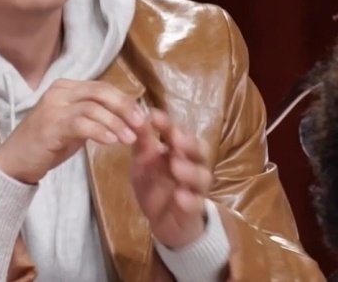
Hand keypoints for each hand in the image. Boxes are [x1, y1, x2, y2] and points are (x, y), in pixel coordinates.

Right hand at [0, 79, 142, 183]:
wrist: (16, 161)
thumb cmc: (47, 144)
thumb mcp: (73, 125)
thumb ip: (94, 116)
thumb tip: (125, 115)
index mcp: (65, 88)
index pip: (101, 87)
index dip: (124, 100)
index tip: (141, 117)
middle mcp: (59, 92)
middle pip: (100, 92)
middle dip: (124, 107)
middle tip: (141, 124)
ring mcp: (53, 107)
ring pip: (93, 107)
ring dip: (115, 123)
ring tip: (130, 138)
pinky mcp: (50, 125)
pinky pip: (81, 123)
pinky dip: (100, 131)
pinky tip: (111, 141)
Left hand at [129, 108, 212, 248]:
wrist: (163, 220)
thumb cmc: (155, 185)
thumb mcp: (143, 162)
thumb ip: (142, 142)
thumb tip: (135, 118)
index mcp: (179, 151)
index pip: (178, 133)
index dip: (168, 124)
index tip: (153, 116)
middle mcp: (192, 166)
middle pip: (199, 151)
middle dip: (189, 143)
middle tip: (175, 139)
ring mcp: (195, 188)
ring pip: (202, 176)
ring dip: (190, 170)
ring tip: (176, 166)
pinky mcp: (194, 210)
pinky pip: (196, 204)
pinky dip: (189, 200)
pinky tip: (180, 196)